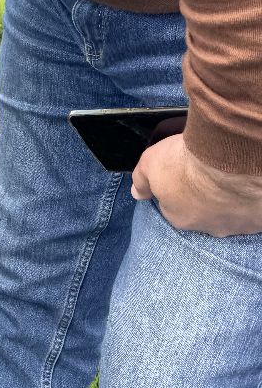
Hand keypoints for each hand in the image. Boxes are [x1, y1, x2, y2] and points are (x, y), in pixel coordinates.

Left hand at [132, 135, 261, 236]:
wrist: (230, 159)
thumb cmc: (187, 161)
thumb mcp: (150, 164)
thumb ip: (141, 181)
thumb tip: (137, 193)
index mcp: (179, 218)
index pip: (173, 207)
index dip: (177, 188)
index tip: (183, 173)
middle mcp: (209, 228)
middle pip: (203, 214)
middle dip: (203, 197)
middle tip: (207, 174)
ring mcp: (237, 225)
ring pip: (230, 215)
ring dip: (229, 200)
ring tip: (229, 178)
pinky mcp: (258, 219)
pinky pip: (253, 213)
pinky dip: (250, 201)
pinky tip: (247, 186)